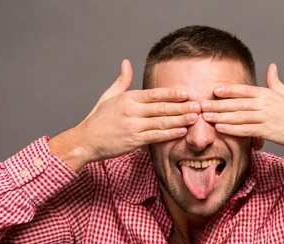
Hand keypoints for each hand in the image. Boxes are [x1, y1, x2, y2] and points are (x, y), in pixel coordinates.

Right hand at [49, 60, 200, 169]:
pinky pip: (156, 136)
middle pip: (162, 107)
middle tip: (198, 105)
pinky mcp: (134, 141)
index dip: (172, 93)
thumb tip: (126, 62)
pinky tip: (181, 131)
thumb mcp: (108, 96)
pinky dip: (170, 134)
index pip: (154, 94)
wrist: (85, 140)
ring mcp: (133, 126)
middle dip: (182, 106)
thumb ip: (122, 80)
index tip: (186, 93)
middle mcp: (132, 110)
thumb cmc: (98, 119)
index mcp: (128, 98)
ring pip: (162, 122)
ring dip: (180, 120)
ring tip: (195, 117)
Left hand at [201, 63, 283, 163]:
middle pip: (237, 103)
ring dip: (220, 116)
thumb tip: (271, 66)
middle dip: (217, 104)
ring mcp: (266, 117)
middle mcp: (265, 104)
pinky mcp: (267, 131)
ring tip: (206, 116)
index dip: (228, 90)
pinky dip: (231, 129)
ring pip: (238, 116)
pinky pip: (245, 130)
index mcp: (268, 94)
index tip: (214, 90)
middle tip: (201, 104)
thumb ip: (275, 81)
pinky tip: (220, 129)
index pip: (244, 90)